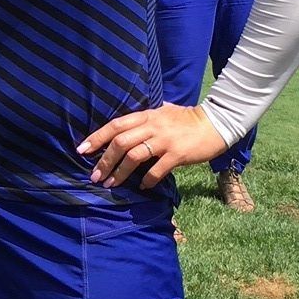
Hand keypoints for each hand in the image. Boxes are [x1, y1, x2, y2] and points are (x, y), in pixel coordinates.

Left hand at [78, 104, 228, 188]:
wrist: (216, 123)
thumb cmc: (188, 119)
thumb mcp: (164, 112)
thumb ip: (146, 119)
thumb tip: (127, 126)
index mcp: (147, 116)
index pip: (116, 125)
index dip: (97, 137)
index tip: (82, 150)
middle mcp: (153, 126)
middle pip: (121, 142)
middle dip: (105, 161)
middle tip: (95, 175)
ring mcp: (165, 140)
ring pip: (134, 157)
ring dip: (120, 173)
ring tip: (111, 185)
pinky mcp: (177, 154)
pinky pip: (157, 170)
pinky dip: (147, 180)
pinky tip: (142, 186)